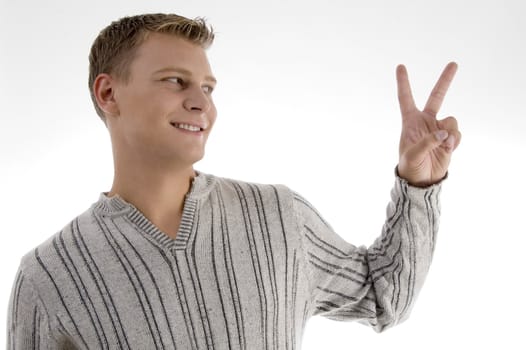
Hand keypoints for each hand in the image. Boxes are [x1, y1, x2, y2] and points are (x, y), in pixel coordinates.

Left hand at [396, 62, 461, 186]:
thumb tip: (444, 134)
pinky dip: (455, 142)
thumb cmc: (410, 166)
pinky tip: (448, 151)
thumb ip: (428, 142)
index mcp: (410, 121)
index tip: (400, 66)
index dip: (403, 82)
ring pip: (452, 120)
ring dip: (451, 133)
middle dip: (445, 80)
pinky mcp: (449, 139)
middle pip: (437, 96)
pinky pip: (458, 134)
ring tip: (444, 146)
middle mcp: (426, 121)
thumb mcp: (413, 155)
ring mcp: (439, 129)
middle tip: (454, 63)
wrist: (422, 180)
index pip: (406, 98)